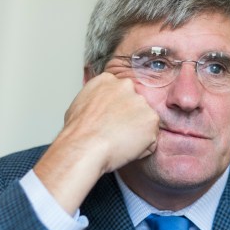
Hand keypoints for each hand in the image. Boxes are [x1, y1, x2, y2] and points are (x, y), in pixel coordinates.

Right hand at [33, 73, 158, 213]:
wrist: (85, 146)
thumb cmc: (78, 132)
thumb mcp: (79, 105)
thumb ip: (95, 100)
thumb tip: (98, 108)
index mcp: (107, 80)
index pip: (120, 93)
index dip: (117, 110)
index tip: (111, 121)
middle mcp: (126, 86)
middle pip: (134, 105)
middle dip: (129, 119)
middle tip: (115, 134)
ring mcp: (140, 101)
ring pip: (144, 122)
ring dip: (137, 134)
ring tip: (118, 143)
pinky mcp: (151, 118)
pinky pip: (151, 138)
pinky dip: (143, 147)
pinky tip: (126, 149)